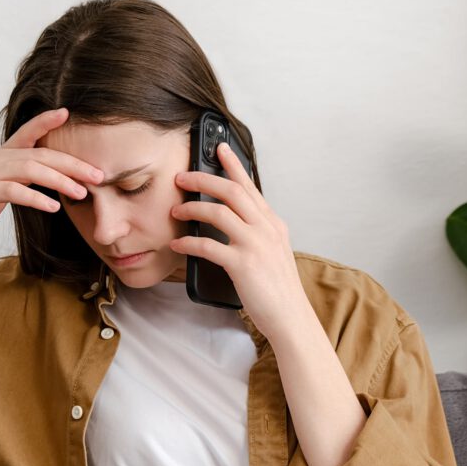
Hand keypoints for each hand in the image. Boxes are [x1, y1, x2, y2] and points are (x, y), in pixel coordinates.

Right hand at [0, 108, 103, 246]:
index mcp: (2, 155)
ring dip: (60, 181)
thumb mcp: (1, 187)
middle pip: (40, 154)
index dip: (46, 121)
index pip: (28, 132)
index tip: (67, 113)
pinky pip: (13, 192)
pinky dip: (36, 198)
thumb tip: (52, 180)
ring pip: (30, 170)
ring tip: (81, 193)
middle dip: (72, 164)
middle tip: (98, 175)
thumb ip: (23, 180)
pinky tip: (53, 206)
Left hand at [170, 141, 306, 336]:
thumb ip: (257, 232)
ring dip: (192, 208)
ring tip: (176, 211)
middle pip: (231, 191)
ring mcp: (254, 245)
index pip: (250, 187)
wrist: (290, 316)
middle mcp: (265, 229)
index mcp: (273, 223)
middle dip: (202, 180)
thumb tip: (232, 220)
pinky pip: (208, 245)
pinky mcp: (242, 264)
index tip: (220, 149)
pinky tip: (178, 243)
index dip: (233, 166)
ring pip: (218, 213)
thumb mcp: (274, 251)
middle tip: (181, 178)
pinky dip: (189, 242)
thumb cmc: (278, 288)